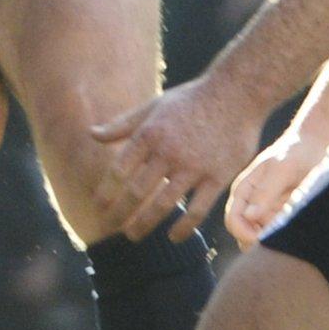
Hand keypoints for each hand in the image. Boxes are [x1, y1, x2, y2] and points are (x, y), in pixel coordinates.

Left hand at [92, 76, 266, 241]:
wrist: (237, 92)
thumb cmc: (192, 99)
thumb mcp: (154, 106)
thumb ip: (122, 124)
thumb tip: (91, 134)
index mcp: (150, 133)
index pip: (119, 170)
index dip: (106, 192)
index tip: (98, 207)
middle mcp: (168, 151)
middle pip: (136, 192)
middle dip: (119, 214)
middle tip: (109, 228)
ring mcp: (194, 166)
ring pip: (163, 205)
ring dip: (144, 224)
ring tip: (133, 235)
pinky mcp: (218, 177)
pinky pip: (197, 210)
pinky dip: (184, 228)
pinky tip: (174, 237)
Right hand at [224, 130, 327, 248]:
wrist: (317, 147)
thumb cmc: (296, 152)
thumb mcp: (282, 168)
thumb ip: (266, 191)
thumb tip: (249, 216)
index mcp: (244, 190)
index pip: (233, 220)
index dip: (243, 233)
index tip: (262, 239)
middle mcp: (251, 205)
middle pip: (244, 236)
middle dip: (258, 243)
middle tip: (281, 238)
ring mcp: (267, 213)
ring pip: (262, 240)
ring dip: (275, 240)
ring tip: (295, 226)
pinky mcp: (282, 218)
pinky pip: (280, 235)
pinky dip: (287, 237)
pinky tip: (300, 226)